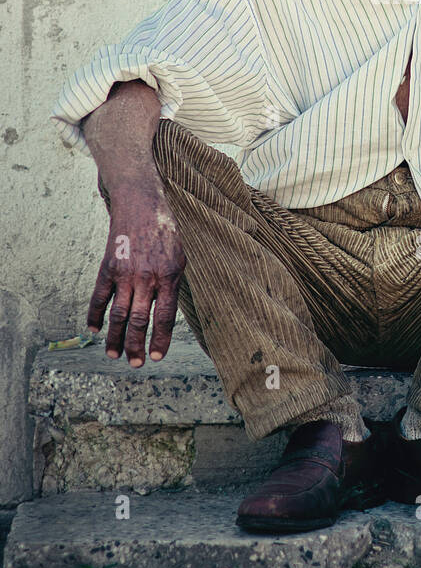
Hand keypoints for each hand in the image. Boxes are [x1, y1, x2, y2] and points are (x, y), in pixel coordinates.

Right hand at [87, 181, 185, 366]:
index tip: (156, 357)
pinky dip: (94, 314)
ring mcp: (125, 272)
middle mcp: (146, 277)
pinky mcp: (108, 266)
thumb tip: (166, 314)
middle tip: (135, 364)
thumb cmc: (166, 231)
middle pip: (139, 320)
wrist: (141, 203)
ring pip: (118, 313)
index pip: (165, 317)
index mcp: (169, 276)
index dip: (160, 340)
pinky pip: (99, 296)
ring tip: (114, 354)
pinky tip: (93, 330)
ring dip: (115, 338)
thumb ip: (172, 284)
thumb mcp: (180, 256)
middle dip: (136, 346)